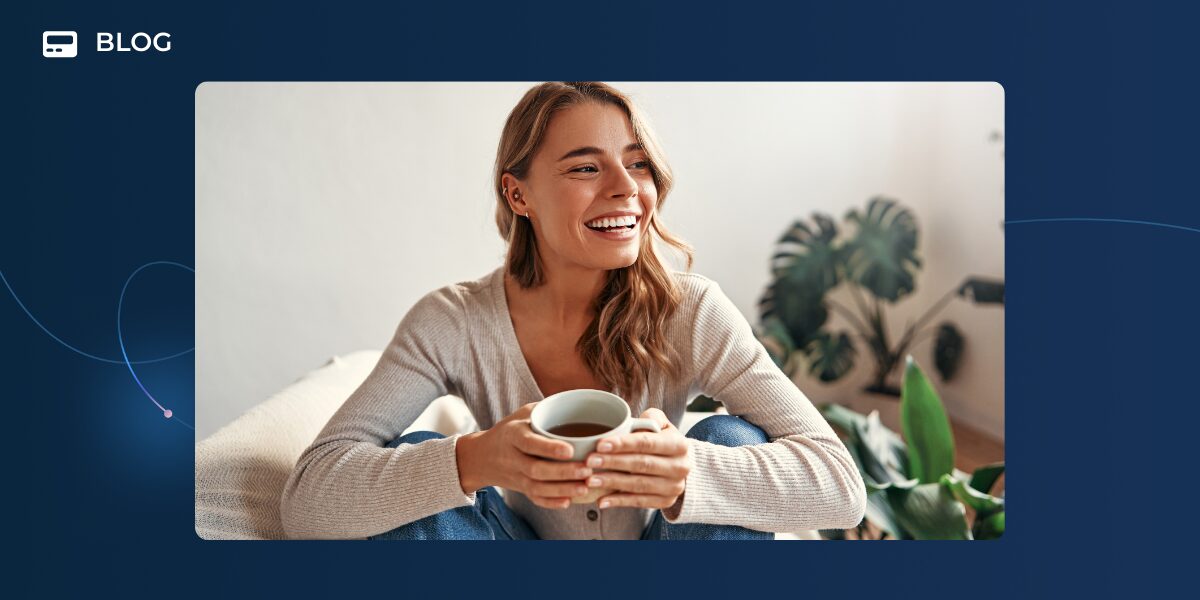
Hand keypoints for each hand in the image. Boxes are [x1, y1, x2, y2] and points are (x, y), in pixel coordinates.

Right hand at [455, 402, 592, 509]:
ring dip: (562, 490)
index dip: (549, 449)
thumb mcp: (523, 413)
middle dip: (562, 472)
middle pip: (536, 470)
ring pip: (537, 488)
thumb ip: (546, 408)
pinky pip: (534, 499)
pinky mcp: (520, 489)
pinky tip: (569, 502)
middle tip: (587, 470)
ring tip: (585, 487)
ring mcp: (515, 476)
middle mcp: (513, 457)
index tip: (570, 450)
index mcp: (513, 435)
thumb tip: (578, 398)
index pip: (530, 443)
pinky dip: (551, 503)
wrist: (481, 456)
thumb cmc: (511, 429)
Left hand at [587, 408, 692, 509]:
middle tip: (590, 461)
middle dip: (613, 462)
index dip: (623, 444)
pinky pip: (639, 502)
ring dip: (612, 483)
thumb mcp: (662, 425)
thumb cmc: (662, 441)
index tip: (600, 444)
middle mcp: (680, 467)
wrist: (679, 466)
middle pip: (642, 464)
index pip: (648, 443)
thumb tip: (638, 421)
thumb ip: (651, 417)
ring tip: (590, 480)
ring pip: (639, 485)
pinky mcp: (666, 502)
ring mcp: (674, 487)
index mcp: (679, 444)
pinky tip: (601, 500)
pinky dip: (618, 502)